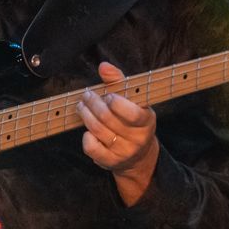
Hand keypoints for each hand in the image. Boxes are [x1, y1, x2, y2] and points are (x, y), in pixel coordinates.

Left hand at [76, 62, 159, 205]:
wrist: (138, 156)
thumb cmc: (132, 120)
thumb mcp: (132, 100)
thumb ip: (118, 81)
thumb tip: (103, 66)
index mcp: (147, 121)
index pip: (132, 113)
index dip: (115, 102)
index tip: (107, 95)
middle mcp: (137, 139)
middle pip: (108, 119)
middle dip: (92, 103)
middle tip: (86, 95)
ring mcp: (124, 152)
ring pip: (98, 130)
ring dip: (86, 115)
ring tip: (82, 106)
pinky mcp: (110, 162)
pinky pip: (92, 148)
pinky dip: (86, 136)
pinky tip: (87, 130)